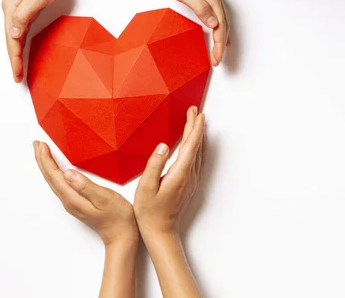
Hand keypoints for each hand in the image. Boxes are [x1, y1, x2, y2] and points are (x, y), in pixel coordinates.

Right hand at [2, 0, 65, 81]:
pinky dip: (21, 42)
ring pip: (15, 36)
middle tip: (17, 79)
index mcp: (11, 9)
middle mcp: (11, 10)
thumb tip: (12, 34)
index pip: (11, 40)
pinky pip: (21, 30)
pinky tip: (23, 49)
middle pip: (10, 41)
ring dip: (16, 53)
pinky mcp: (26, 7)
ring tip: (19, 69)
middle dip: (13, 60)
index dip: (14, 59)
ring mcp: (18, 8)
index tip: (16, 75)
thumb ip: (24, 15)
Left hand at [33, 141, 138, 246]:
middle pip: (50, 178)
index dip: (46, 159)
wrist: (122, 236)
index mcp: (73, 198)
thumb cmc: (118, 217)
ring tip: (42, 153)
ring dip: (47, 166)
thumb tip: (68, 173)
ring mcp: (72, 203)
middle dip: (42, 160)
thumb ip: (85, 186)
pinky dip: (55, 173)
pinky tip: (57, 170)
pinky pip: (60, 185)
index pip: (54, 175)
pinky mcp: (78, 203)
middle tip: (37, 144)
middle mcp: (68, 201)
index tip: (42, 144)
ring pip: (54, 181)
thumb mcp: (104, 198)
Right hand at [134, 106, 204, 237]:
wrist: (161, 232)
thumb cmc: (149, 212)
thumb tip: (164, 146)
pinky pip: (197, 160)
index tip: (196, 113)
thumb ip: (154, 165)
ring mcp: (192, 181)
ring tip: (197, 122)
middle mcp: (189, 176)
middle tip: (195, 111)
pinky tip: (195, 144)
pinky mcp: (190, 184)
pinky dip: (197, 147)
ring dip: (199, 136)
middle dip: (197, 127)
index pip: (191, 146)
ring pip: (199, 153)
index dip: (194, 128)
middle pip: (197, 146)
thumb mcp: (145, 188)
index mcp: (179, 174)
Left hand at [154, 0, 228, 65]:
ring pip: (221, 20)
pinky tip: (216, 31)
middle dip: (221, 44)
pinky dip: (218, 26)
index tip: (217, 59)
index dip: (219, 44)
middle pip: (224, 25)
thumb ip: (200, 8)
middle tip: (217, 61)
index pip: (220, 26)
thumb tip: (214, 24)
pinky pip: (216, 14)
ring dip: (221, 37)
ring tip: (218, 52)